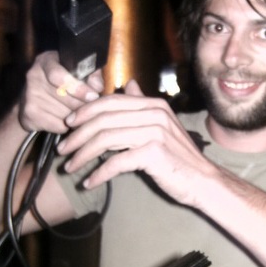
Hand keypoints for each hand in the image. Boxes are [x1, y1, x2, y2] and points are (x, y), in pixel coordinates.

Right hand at [18, 51, 104, 133]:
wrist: (32, 100)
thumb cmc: (60, 83)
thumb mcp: (75, 71)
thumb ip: (91, 75)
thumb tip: (97, 86)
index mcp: (46, 60)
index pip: (58, 75)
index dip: (78, 88)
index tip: (93, 96)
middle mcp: (34, 75)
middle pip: (64, 96)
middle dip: (82, 104)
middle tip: (91, 107)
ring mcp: (29, 95)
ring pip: (63, 113)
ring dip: (76, 116)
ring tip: (78, 113)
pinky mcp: (29, 114)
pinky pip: (58, 125)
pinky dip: (67, 126)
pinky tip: (68, 120)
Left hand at [56, 79, 216, 205]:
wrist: (202, 181)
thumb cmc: (178, 157)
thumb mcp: (161, 125)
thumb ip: (142, 105)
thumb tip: (128, 84)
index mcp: (153, 105)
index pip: (111, 102)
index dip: (85, 111)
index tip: (68, 124)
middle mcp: (154, 114)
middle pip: (104, 120)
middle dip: (78, 135)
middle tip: (62, 149)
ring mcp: (154, 132)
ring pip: (105, 140)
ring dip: (82, 155)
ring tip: (70, 167)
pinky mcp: (153, 153)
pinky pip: (116, 162)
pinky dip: (99, 173)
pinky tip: (89, 182)